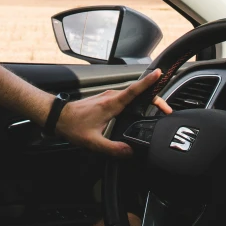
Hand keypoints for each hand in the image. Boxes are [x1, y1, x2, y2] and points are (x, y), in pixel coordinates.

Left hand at [56, 68, 171, 157]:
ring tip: (158, 108)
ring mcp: (108, 97)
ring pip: (132, 95)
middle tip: (167, 109)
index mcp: (111, 104)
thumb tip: (130, 152)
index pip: (134, 90)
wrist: (58, 117)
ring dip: (146, 99)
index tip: (158, 73)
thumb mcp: (93, 142)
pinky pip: (125, 98)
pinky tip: (140, 110)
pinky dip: (136, 101)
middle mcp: (111, 97)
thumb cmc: (73, 126)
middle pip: (138, 93)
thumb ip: (112, 148)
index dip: (147, 82)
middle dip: (154, 97)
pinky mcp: (106, 100)